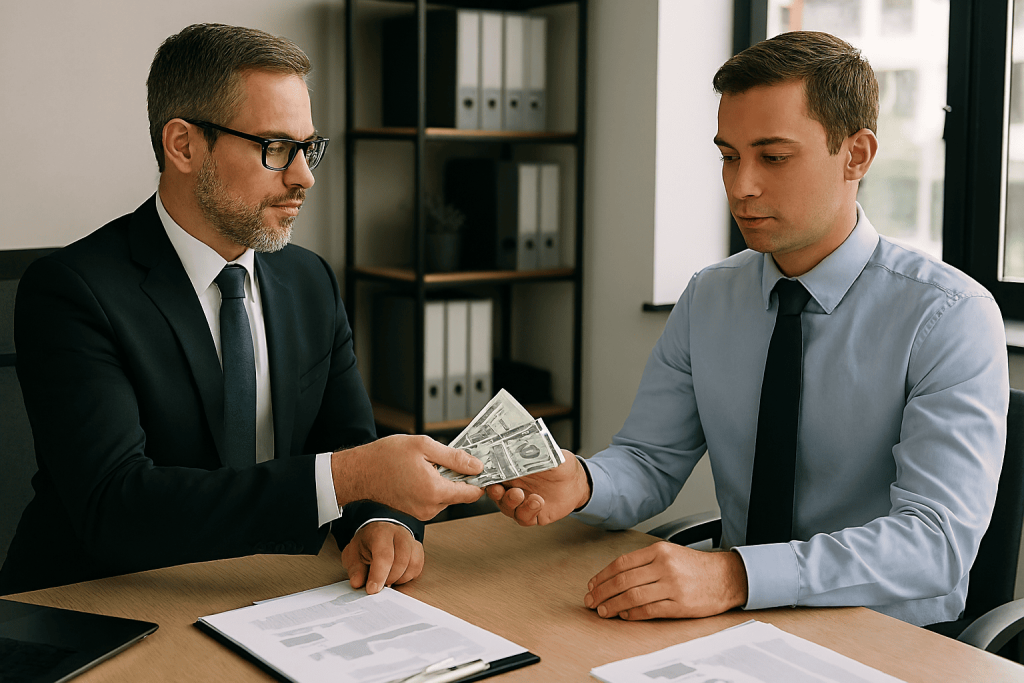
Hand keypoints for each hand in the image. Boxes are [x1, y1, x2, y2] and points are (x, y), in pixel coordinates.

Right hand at [332, 435, 483, 519]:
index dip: (479, 478)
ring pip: (447, 496)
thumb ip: (454, 457)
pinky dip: (433, 486)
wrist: (360, 472)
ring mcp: (423, 512)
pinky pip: (434, 499)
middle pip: (460, 494)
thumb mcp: (424, 446)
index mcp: (435, 492)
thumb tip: (477, 466)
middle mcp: (431, 508)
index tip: (479, 466)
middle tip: (445, 458)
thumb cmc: (386, 457)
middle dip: (458, 476)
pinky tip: (419, 473)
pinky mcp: (416, 512)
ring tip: (426, 465)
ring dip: (444, 480)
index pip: (472, 493)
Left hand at [342, 522, 424, 594]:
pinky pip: (417, 567)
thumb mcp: (353, 554)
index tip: (372, 589)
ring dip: (398, 578)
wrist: (377, 531)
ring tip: (386, 578)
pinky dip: (407, 576)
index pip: (384, 556)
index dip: (378, 576)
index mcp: (380, 533)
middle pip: (401, 561)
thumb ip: (355, 569)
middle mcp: (398, 534)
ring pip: (412, 565)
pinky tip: (396, 575)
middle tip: (379, 584)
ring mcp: (410, 540)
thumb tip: (357, 582)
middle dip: (389, 579)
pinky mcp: (417, 549)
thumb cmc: (366, 543)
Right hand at [484, 451, 588, 525]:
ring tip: (520, 494)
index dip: (486, 475)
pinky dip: (528, 511)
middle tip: (498, 488)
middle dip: (494, 492)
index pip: (492, 474)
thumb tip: (525, 443)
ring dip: (510, 502)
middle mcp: (513, 486)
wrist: (576, 481)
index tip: (486, 473)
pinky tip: (537, 502)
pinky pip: (524, 517)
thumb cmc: (560, 465)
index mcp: (512, 470)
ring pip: (507, 507)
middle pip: (495, 493)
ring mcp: (522, 502)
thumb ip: (536, 449)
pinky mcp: (532, 514)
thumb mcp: (549, 452)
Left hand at [584, 543, 747, 619]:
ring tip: (603, 610)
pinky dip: (633, 614)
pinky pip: (649, 611)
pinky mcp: (679, 605)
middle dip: (603, 592)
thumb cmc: (695, 566)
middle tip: (592, 601)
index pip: (622, 563)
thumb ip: (644, 562)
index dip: (603, 576)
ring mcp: (672, 586)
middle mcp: (664, 566)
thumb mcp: (669, 553)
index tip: (593, 585)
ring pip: (633, 596)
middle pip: (623, 580)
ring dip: (613, 605)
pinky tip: (624, 615)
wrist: (725, 577)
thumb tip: (615, 576)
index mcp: (659, 551)